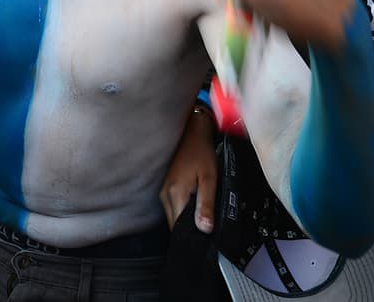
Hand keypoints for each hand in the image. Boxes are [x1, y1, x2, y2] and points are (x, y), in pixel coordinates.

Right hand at [159, 108, 216, 232]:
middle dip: (189, 231)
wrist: (191, 133)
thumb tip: (205, 229)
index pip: (179, 228)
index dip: (192, 236)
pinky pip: (173, 208)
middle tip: (206, 232)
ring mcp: (163, 191)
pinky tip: (195, 208)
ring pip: (174, 217)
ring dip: (186, 221)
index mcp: (176, 194)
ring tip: (202, 218)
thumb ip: (206, 204)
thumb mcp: (209, 178)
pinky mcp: (166, 188)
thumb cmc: (201, 152)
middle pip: (175, 225)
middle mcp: (165, 195)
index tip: (204, 241)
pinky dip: (183, 212)